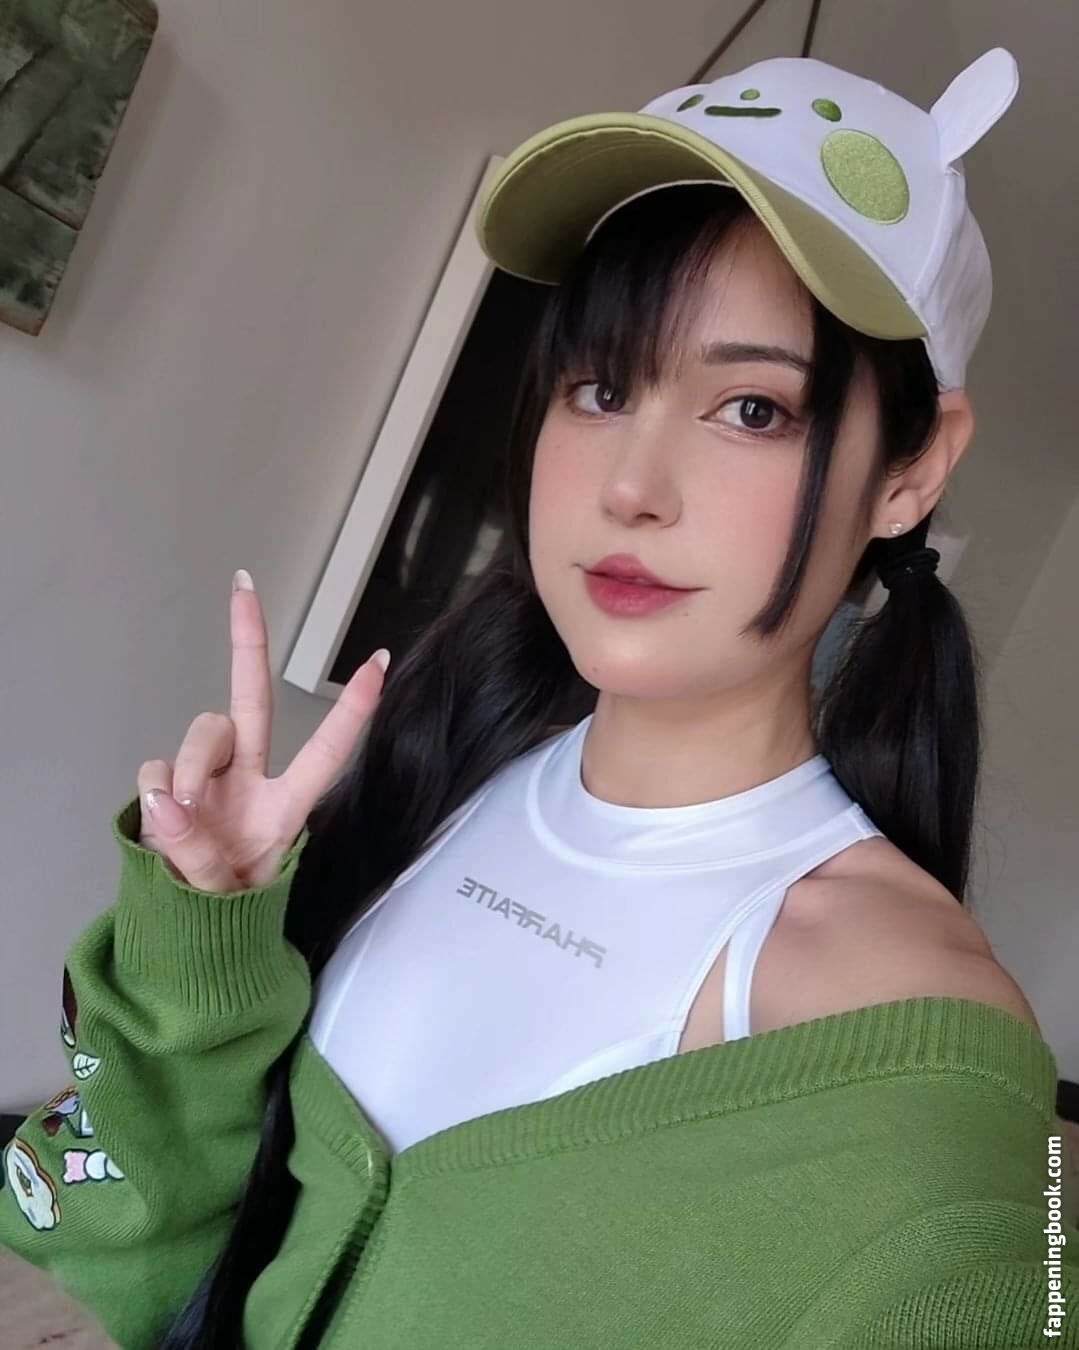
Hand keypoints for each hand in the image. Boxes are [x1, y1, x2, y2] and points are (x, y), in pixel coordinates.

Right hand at [136, 571, 388, 893]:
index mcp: (285, 806)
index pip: (326, 749)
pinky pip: (159, 766)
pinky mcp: (167, 786)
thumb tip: (168, 802)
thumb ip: (197, 854)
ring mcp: (208, 779)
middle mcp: (249, 780)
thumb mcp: (224, 894)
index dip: (354, 708)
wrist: (184, 931)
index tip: (381, 658)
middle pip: (251, 699)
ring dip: (194, 764)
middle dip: (248, 641)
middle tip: (244, 586)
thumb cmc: (224, 911)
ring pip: (203, 731)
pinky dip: (159, 789)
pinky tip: (162, 820)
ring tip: (187, 815)